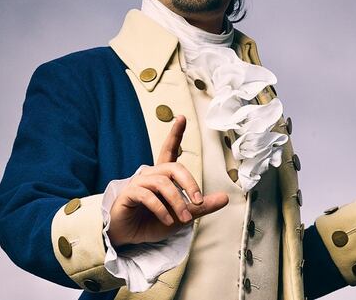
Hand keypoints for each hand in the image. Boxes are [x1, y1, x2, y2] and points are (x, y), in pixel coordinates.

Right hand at [107, 115, 228, 246]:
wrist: (129, 238)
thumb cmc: (153, 223)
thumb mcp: (183, 216)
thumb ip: (202, 207)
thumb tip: (226, 197)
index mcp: (162, 176)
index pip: (169, 150)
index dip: (175, 134)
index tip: (181, 118)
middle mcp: (150, 175)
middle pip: (173, 167)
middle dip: (189, 183)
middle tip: (199, 202)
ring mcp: (138, 184)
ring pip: (162, 183)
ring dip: (177, 202)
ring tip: (184, 219)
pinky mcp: (128, 195)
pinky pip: (147, 196)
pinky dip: (161, 209)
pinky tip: (168, 221)